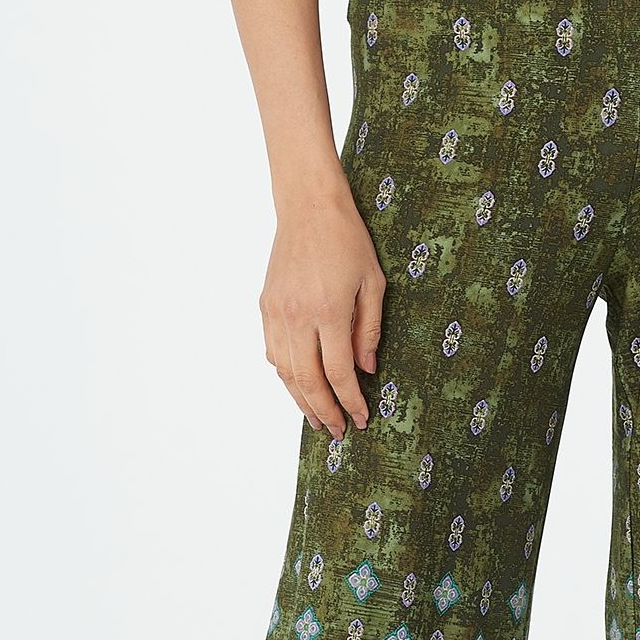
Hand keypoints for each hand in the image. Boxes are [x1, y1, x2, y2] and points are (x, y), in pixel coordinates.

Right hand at [259, 182, 385, 438]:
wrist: (308, 207)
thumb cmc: (348, 240)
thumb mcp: (373, 283)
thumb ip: (369, 330)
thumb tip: (366, 370)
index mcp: (329, 311)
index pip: (338, 373)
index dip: (350, 401)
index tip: (362, 419)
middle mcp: (298, 316)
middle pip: (308, 380)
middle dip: (325, 411)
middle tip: (338, 432)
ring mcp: (277, 313)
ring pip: (286, 372)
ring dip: (301, 401)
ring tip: (317, 420)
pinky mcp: (266, 307)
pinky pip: (273, 352)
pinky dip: (285, 375)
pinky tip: (298, 387)